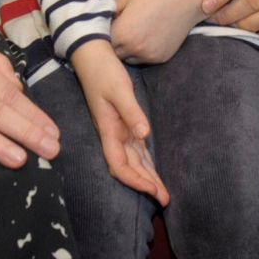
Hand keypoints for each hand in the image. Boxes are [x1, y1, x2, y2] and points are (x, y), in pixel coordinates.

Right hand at [70, 41, 169, 203]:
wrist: (93, 57)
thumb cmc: (104, 72)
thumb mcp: (119, 90)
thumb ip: (132, 112)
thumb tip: (144, 135)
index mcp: (108, 130)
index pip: (120, 165)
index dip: (135, 180)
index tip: (152, 190)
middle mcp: (112, 135)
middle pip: (129, 168)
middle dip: (146, 185)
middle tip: (165, 201)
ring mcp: (117, 131)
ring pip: (134, 161)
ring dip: (147, 177)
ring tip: (163, 193)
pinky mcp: (123, 125)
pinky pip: (136, 150)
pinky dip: (146, 163)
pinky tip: (154, 172)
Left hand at [111, 0, 214, 64]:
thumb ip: (108, 13)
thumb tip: (99, 23)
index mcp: (122, 33)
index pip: (101, 42)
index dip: (102, 34)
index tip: (105, 27)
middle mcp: (134, 49)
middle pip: (114, 54)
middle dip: (113, 44)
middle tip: (119, 30)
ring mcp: (149, 56)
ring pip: (128, 59)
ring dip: (127, 50)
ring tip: (134, 32)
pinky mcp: (161, 58)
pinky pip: (144, 59)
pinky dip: (142, 51)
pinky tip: (147, 35)